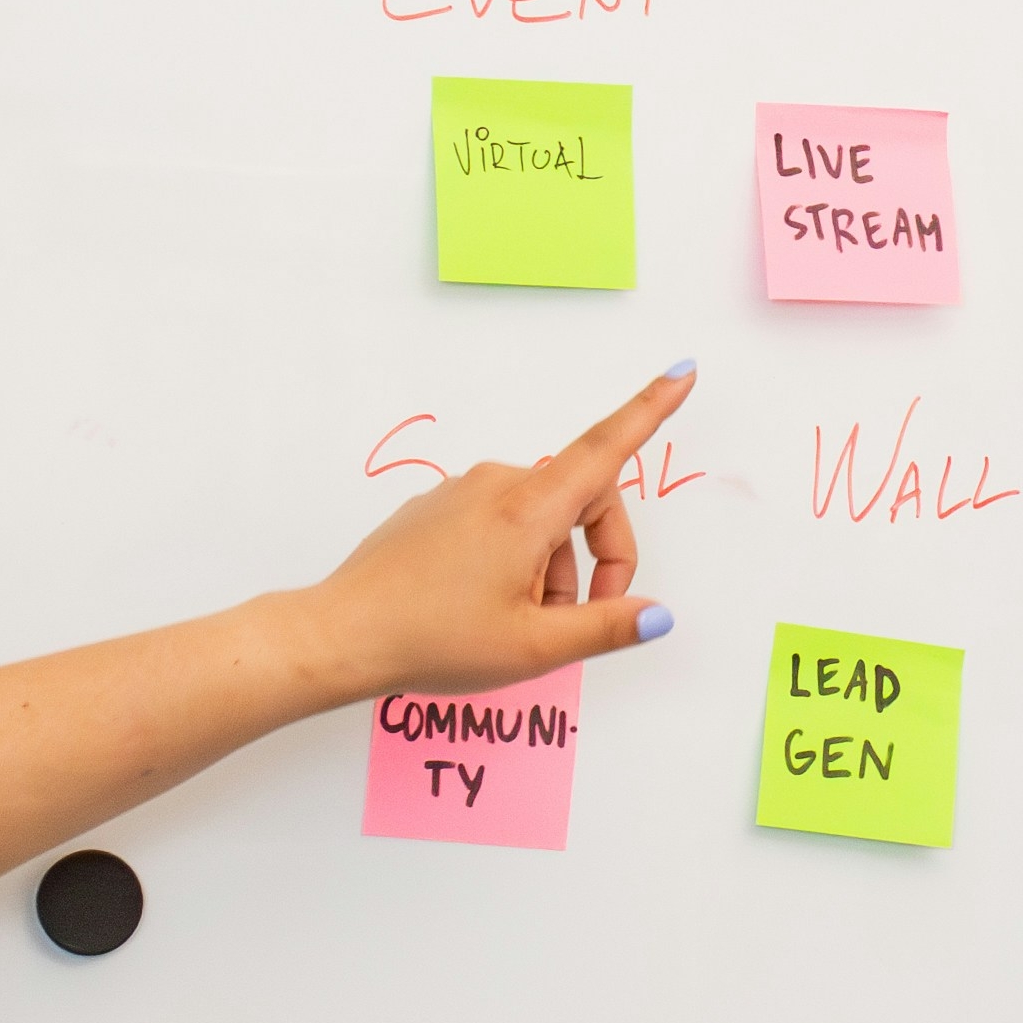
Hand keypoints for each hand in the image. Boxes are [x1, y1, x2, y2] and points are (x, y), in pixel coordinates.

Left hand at [308, 365, 694, 699]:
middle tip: (579, 619)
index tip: (682, 373)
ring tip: (517, 625)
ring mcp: (462, 493)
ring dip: (551, 568)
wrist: (340, 636)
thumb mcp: (534, 649)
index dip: (651, 410)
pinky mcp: (437, 508)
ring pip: (540, 519)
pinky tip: (481, 608)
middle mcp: (496, 486)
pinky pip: (500, 522)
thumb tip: (658, 614)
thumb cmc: (430, 640)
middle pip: (582, 500)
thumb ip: (605, 628)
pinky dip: (514, 561)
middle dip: (596, 557)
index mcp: (527, 511)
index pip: (607, 449)